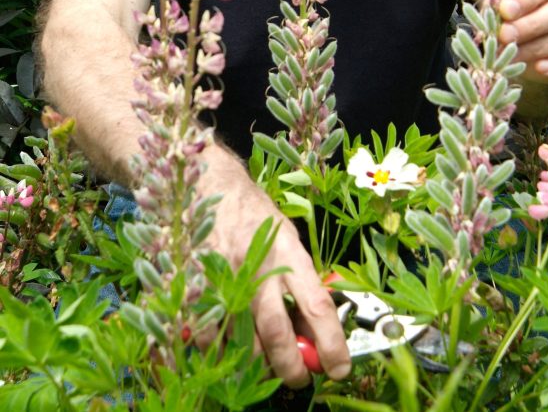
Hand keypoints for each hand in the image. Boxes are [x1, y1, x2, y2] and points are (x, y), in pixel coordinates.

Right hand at [202, 151, 350, 386]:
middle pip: (276, 331)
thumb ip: (300, 279)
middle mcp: (256, 265)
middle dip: (290, 366)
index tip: (340, 368)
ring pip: (240, 337)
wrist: (208, 185)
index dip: (331, 343)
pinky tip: (227, 343)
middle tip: (298, 378)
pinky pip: (206, 331)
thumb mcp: (287, 237)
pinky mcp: (192, 282)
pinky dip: (218, 347)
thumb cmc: (253, 214)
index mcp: (288, 252)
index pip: (317, 306)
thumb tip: (313, 328)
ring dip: (254, 361)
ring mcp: (221, 275)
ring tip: (263, 362)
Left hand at [497, 0, 547, 83]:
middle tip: (505, 36)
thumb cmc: (511, 15)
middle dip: (532, 25)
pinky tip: (541, 68)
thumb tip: (498, 13)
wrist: (522, 41)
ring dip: (539, 49)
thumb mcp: (500, 4)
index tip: (505, 11)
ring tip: (512, 55)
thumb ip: (499, 5)